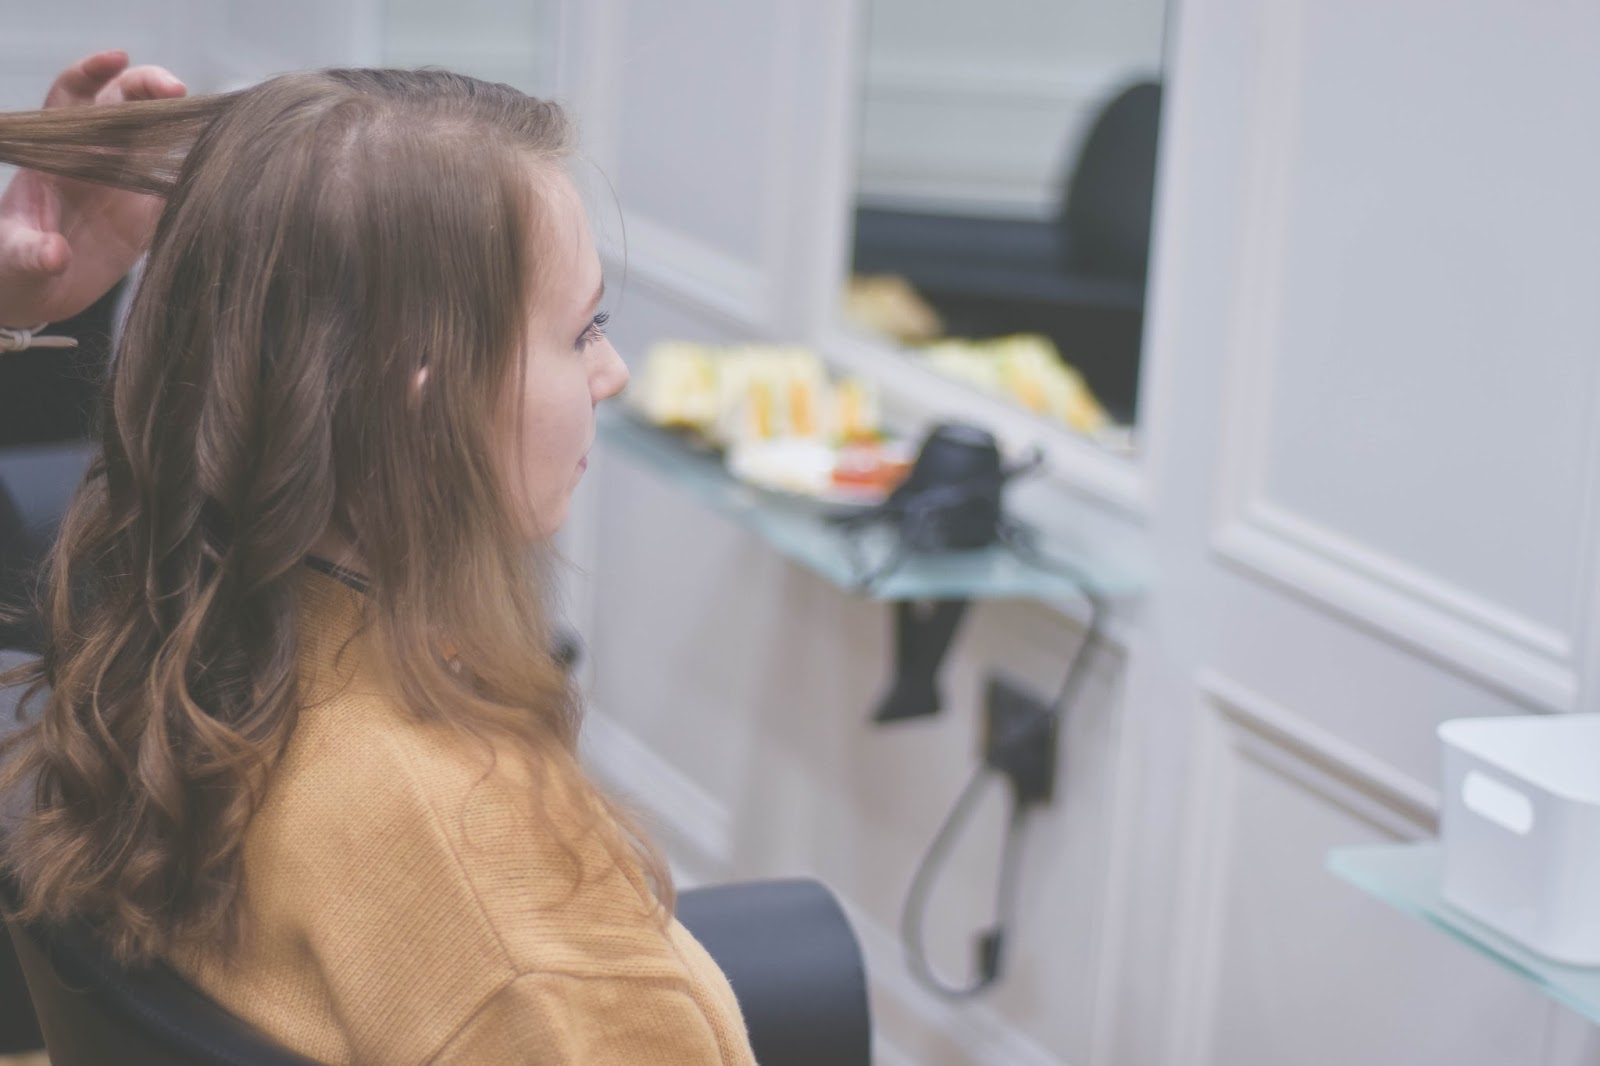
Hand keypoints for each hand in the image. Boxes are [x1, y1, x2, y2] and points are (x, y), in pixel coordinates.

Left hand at [0, 50, 185, 326]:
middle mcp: (92, 159)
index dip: (93, 73)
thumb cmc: (11, 267)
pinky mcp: (146, 216)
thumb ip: (31, 251)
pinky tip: (223, 166)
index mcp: (53, 154)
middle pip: (123, 105)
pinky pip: (175, 185)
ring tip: (211, 122)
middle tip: (176, 90)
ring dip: (180, 124)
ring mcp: (122, 185)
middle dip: (149, 88)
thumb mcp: (12, 258)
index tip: (118, 58)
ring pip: (154, 138)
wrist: (37, 296)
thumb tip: (55, 253)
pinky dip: (198, 173)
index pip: (72, 98)